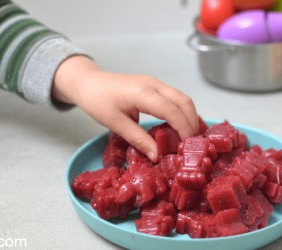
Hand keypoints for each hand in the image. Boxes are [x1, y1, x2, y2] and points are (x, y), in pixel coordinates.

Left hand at [52, 55, 198, 161]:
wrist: (89, 83)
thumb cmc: (97, 101)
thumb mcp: (116, 124)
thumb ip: (138, 139)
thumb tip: (156, 155)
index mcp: (143, 93)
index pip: (172, 111)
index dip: (183, 128)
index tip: (186, 145)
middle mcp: (153, 84)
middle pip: (184, 101)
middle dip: (192, 122)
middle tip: (192, 143)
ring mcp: (155, 82)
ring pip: (182, 98)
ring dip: (189, 116)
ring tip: (188, 136)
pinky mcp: (153, 85)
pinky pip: (174, 97)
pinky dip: (181, 111)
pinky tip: (178, 125)